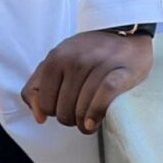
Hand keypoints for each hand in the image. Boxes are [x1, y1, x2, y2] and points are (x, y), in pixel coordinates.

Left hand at [21, 30, 152, 133]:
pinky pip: (102, 100)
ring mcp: (98, 65)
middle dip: (70, 118)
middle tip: (78, 112)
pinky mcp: (120, 73)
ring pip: (82, 110)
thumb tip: (38, 117)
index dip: (52, 112)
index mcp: (56, 57)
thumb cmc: (87, 55)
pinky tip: (94, 122)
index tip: (62, 107)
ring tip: (89, 121)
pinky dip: (96, 114)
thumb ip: (37, 86)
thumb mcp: (56, 61)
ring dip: (84, 124)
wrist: (125, 38)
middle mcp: (75, 60)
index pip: (45, 102)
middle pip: (64, 110)